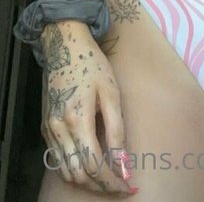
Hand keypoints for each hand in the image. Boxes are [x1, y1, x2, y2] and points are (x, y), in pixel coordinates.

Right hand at [40, 20, 134, 194]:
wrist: (65, 46)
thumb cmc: (93, 65)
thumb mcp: (111, 93)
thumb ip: (116, 130)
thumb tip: (123, 163)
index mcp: (78, 120)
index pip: (95, 166)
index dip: (113, 181)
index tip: (129, 186)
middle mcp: (59, 130)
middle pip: (79, 174)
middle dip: (101, 185)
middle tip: (121, 185)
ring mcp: (50, 130)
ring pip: (66, 171)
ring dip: (87, 180)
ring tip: (108, 178)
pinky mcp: (46, 127)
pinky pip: (58, 159)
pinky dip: (74, 168)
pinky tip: (90, 163)